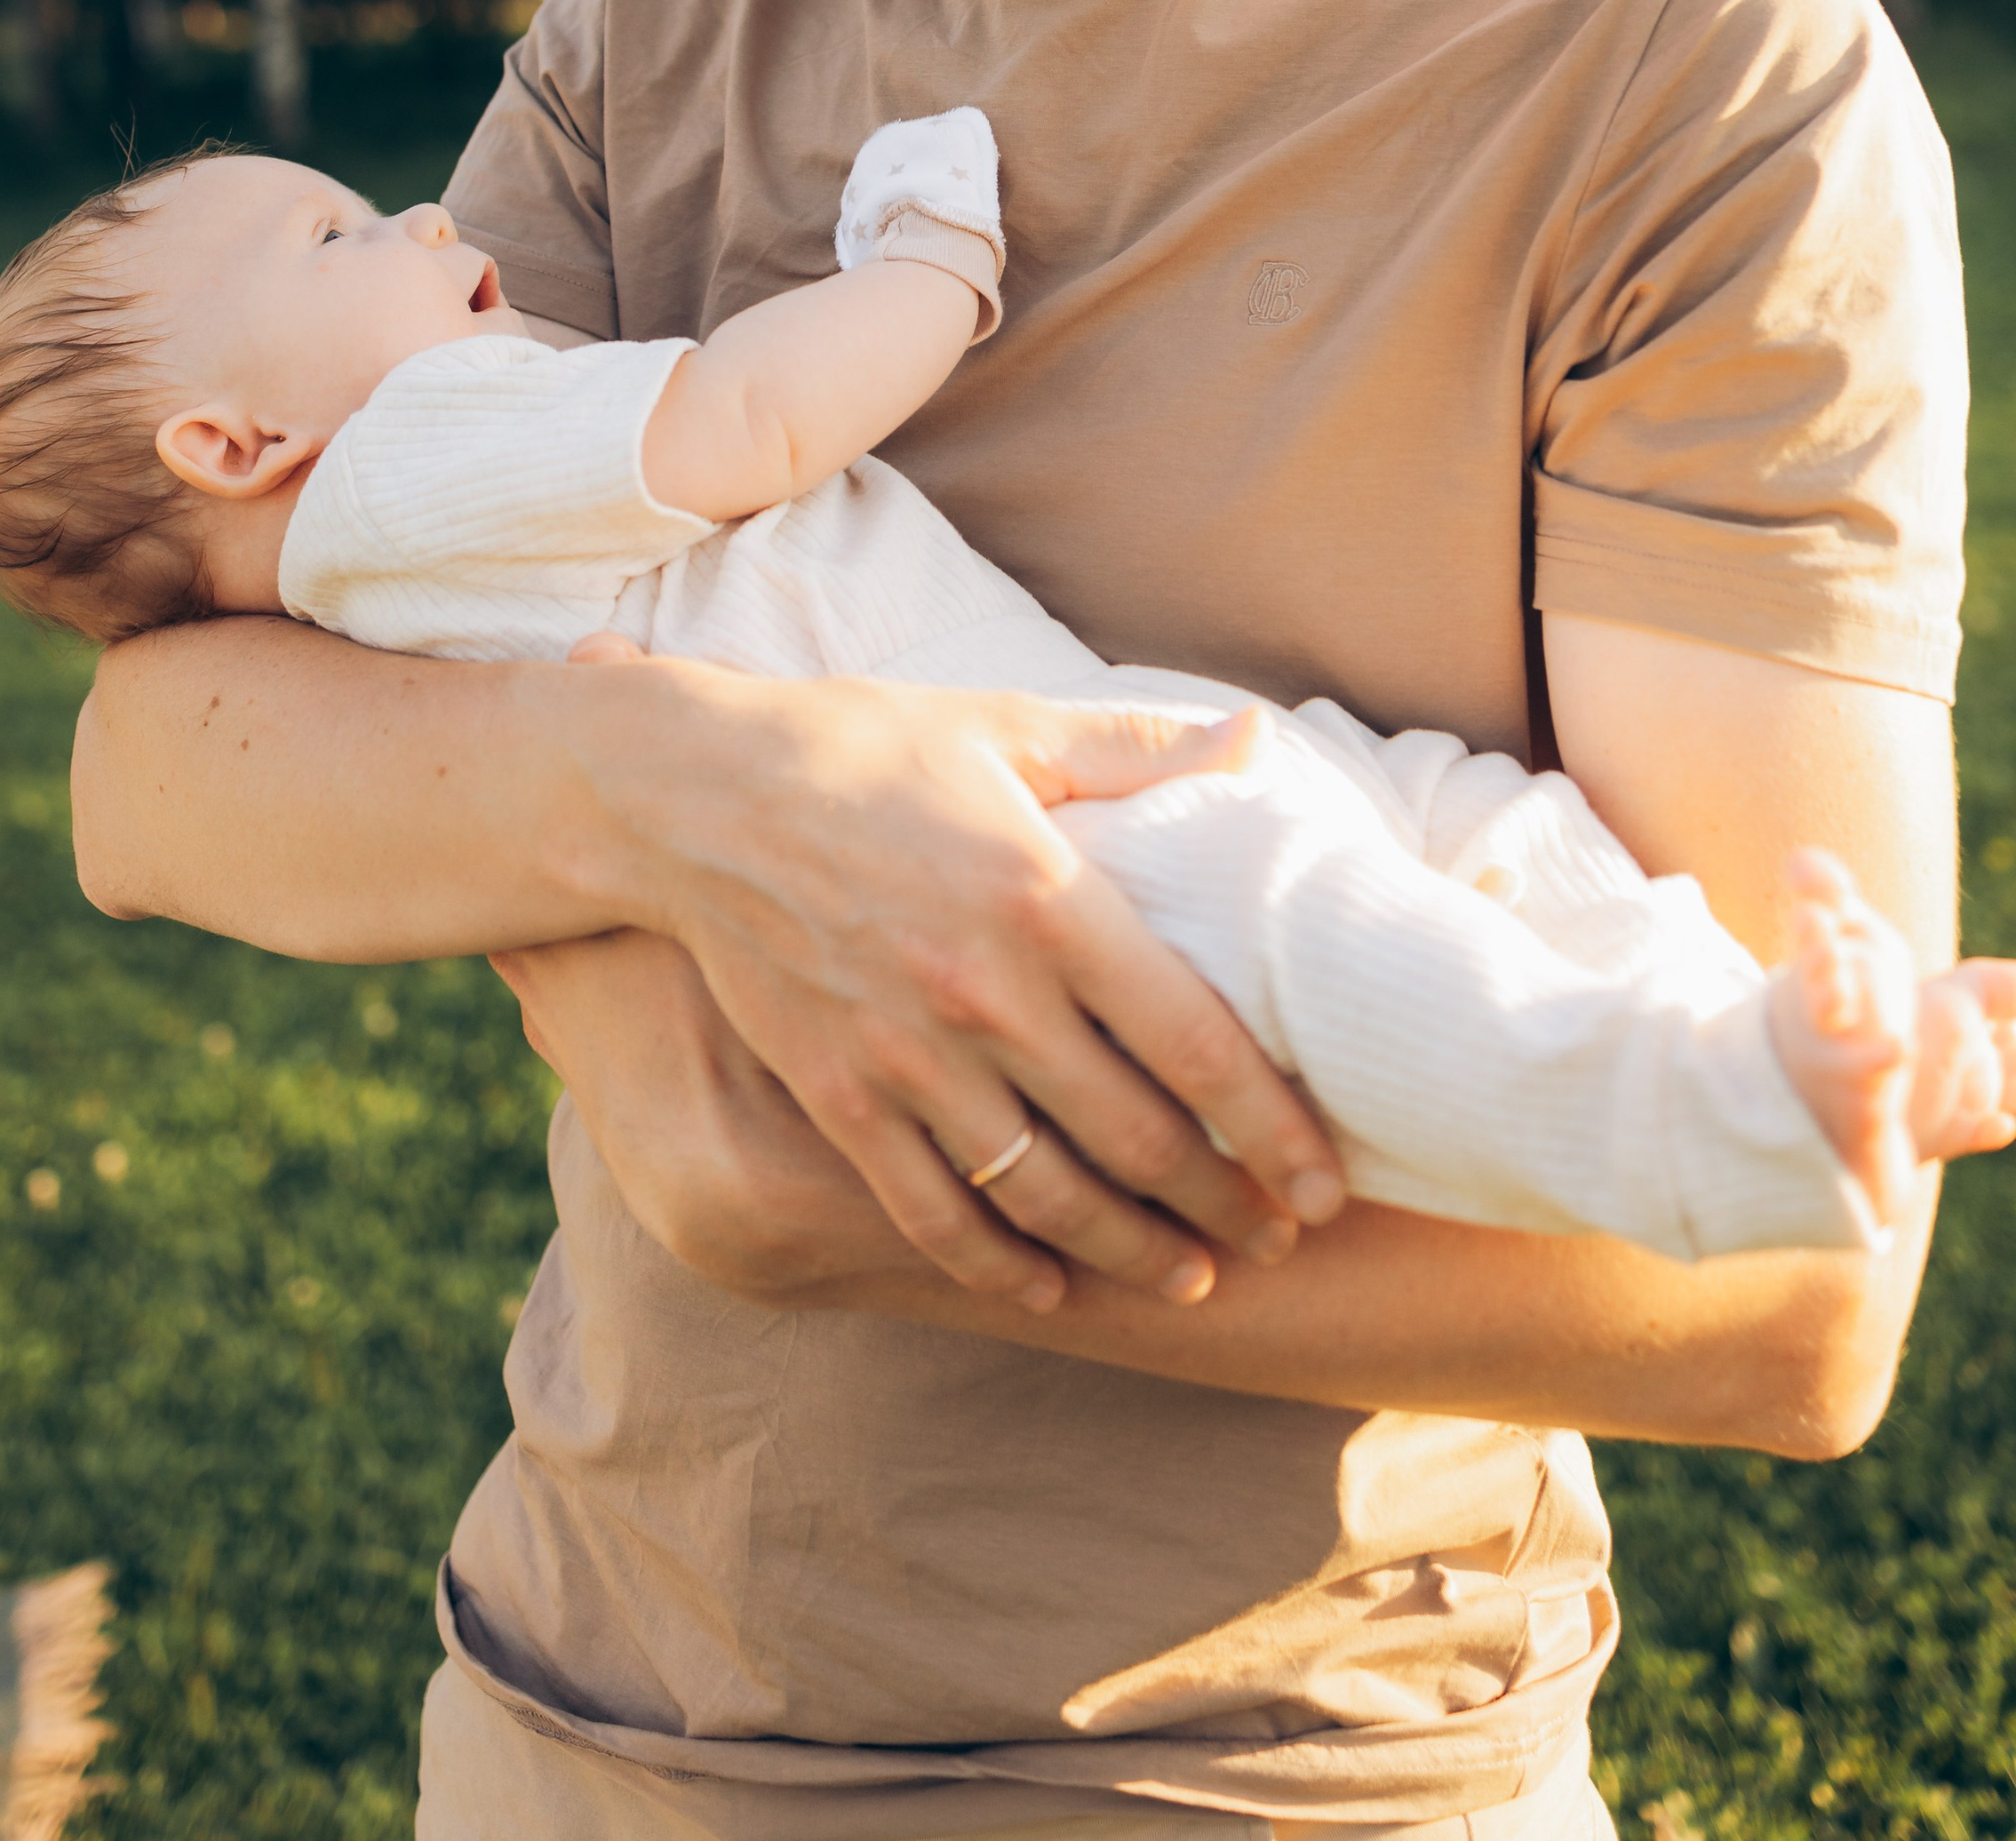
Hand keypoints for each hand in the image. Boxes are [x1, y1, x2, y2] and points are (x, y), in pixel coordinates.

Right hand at [558, 635, 1342, 1311]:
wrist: (692, 793)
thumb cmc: (864, 746)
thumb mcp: (1008, 726)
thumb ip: (1138, 749)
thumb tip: (1260, 742)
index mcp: (1050, 900)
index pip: (1198, 1047)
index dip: (1274, 1132)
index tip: (1323, 1182)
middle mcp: (988, 996)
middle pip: (1139, 1142)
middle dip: (1224, 1206)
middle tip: (1278, 1238)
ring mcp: (908, 1059)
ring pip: (1046, 1196)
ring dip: (1130, 1252)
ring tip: (1188, 1277)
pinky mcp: (839, 1098)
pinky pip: (933, 1212)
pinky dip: (998, 1266)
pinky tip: (1047, 1288)